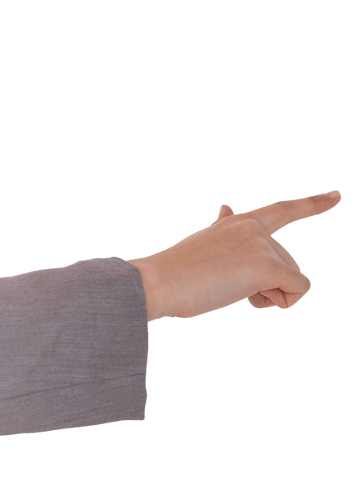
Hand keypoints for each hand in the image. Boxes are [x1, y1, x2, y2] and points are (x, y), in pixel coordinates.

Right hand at [132, 190, 340, 320]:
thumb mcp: (206, 245)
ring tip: (229, 289)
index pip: (283, 210)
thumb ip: (226, 230)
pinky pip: (297, 290)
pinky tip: (248, 297)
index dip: (313, 204)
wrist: (159, 282)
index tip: (337, 195)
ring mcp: (260, 244)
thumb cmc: (177, 272)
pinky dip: (282, 302)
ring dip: (269, 296)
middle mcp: (253, 228)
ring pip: (293, 280)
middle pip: (288, 265)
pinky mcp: (267, 265)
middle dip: (269, 286)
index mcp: (238, 222)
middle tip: (228, 286)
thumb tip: (226, 206)